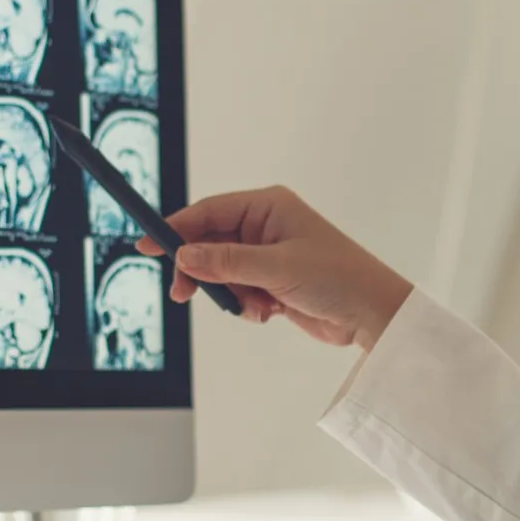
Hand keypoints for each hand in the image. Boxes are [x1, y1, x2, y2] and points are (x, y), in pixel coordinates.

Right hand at [141, 186, 413, 349]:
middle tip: (183, 294)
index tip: (146, 245)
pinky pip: (240, 292)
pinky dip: (248, 306)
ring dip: (232, 294)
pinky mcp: (274, 282)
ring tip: (257, 305)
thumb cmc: (337, 277)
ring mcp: (269, 255)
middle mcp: (267, 226)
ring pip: (222, 273)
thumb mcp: (277, 268)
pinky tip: (271, 312)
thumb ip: (227, 261)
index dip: (175, 228)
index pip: (209, 211)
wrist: (373, 314)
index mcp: (269, 206)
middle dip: (201, 270)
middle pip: (209, 243)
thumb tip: (185, 255)